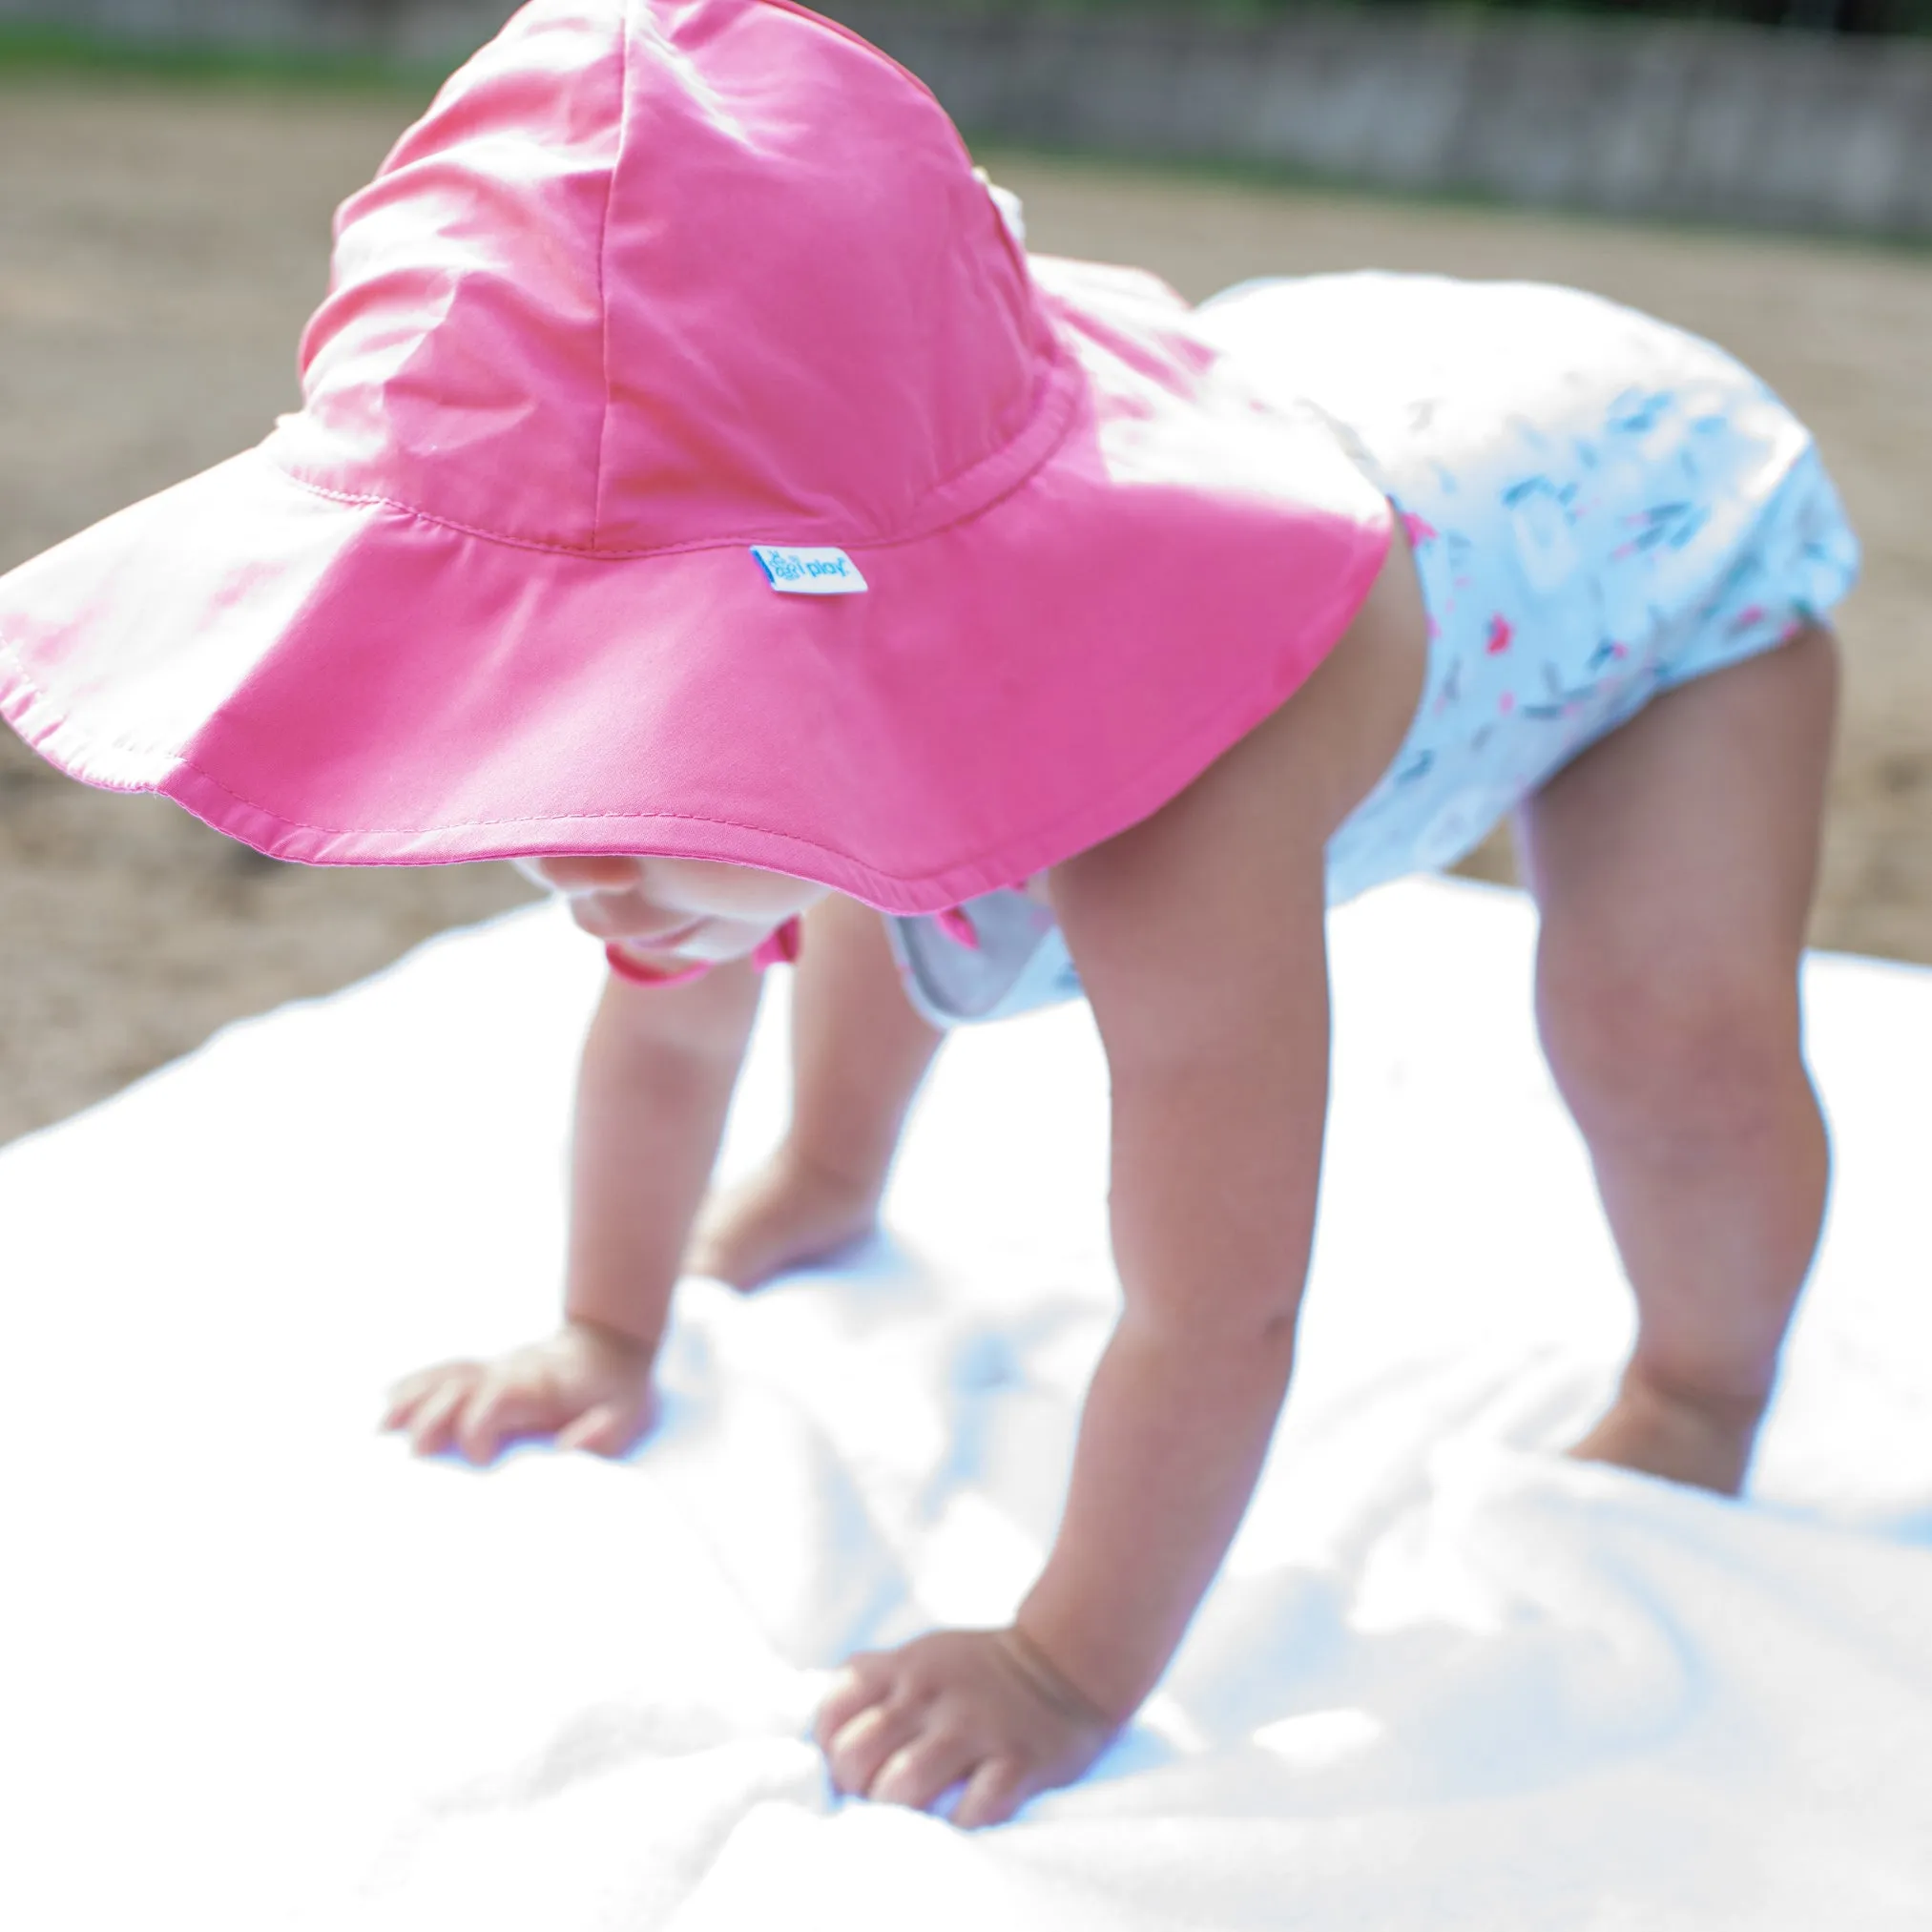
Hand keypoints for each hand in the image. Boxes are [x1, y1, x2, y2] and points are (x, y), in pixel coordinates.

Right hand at [382, 1320, 658, 1464]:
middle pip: (458, 1385)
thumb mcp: (627, 1415)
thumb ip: (600, 1433)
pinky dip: (415, 1383)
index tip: (483, 1463)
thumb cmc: (619, 1391)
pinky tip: (388, 1398)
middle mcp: (509, 1371)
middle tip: (413, 1455)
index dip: (479, 1428)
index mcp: (539, 1385)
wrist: (613, 1344)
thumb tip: (566, 1447)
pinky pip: (445, 1371)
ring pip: (446, 1376)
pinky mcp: (488, 1371)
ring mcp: (495, 1367)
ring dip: (411, 1399)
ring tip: (379, 1429)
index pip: (493, 1398)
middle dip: (432, 1417)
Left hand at [815, 1626, 1120, 1828]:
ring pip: (903, 1785)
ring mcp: (976, 1726)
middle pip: (857, 1756)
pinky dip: (958, 1825)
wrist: (1064, 1664)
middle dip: (857, 1788)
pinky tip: (960, 1818)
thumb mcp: (919, 1657)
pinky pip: (973, 1809)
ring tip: (912, 1815)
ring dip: (898, 1813)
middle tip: (876, 1796)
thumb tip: (821, 1738)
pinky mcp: (1018, 1761)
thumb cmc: (974, 1674)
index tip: (852, 1764)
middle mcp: (933, 1693)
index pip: (833, 1710)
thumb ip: (872, 1685)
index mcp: (904, 1667)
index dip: (831, 1747)